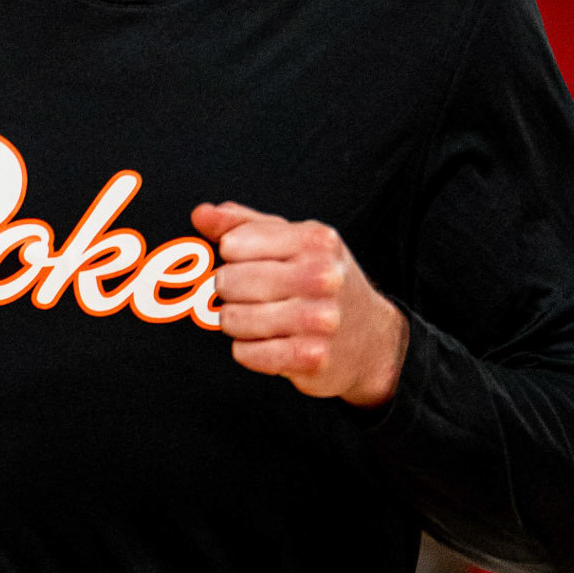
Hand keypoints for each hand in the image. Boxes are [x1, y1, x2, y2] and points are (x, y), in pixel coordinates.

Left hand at [192, 202, 406, 405]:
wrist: (372, 339)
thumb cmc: (322, 281)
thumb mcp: (293, 241)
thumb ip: (243, 223)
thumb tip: (201, 214)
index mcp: (315, 240)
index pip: (234, 244)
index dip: (231, 257)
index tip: (246, 263)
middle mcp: (322, 276)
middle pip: (228, 281)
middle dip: (228, 291)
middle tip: (249, 295)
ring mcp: (320, 319)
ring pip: (232, 319)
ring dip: (236, 322)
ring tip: (259, 319)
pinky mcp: (312, 358)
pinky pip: (246, 353)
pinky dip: (248, 350)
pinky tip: (270, 342)